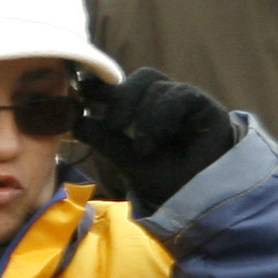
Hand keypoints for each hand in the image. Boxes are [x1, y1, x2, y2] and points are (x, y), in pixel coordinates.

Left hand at [75, 67, 234, 211]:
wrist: (198, 198)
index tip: (81, 88)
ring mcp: (183, 102)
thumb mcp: (126, 161)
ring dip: (143, 115)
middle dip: (120, 98)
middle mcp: (163, 103)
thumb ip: (103, 139)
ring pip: (154, 84)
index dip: (101, 85)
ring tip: (144, 148)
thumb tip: (74, 119)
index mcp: (142, 113)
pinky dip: (162, 113)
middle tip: (114, 126)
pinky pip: (178, 93)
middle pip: (138, 79)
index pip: (121, 87)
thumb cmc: (165, 182)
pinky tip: (159, 137)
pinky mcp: (203, 106)